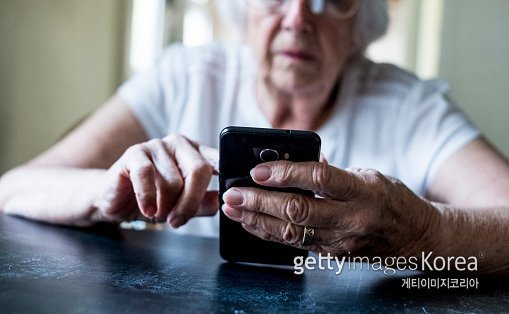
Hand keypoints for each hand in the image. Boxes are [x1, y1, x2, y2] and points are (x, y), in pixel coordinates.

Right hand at [92, 134, 217, 226]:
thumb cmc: (153, 200)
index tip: (233, 193)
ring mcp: (157, 146)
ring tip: (159, 214)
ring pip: (173, 180)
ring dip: (166, 205)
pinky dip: (148, 198)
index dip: (228, 174)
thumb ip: (203, 203)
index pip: (219, 159)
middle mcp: (179, 144)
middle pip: (199, 170)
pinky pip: (146, 175)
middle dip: (191, 202)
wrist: (114, 199)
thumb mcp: (182, 206)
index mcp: (196, 152)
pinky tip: (148, 210)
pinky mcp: (134, 153)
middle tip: (179, 221)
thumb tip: (223, 201)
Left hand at [222, 161, 440, 257]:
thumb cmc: (392, 200)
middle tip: (234, 193)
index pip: (320, 179)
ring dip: (257, 220)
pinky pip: (295, 244)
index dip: (286, 174)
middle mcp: (352, 218)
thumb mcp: (370, 175)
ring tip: (232, 209)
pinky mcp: (333, 254)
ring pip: (292, 233)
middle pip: (299, 211)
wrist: (417, 237)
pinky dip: (269, 233)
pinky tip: (251, 223)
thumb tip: (297, 162)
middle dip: (260, 202)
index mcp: (363, 191)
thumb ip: (333, 172)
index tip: (259, 170)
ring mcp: (341, 241)